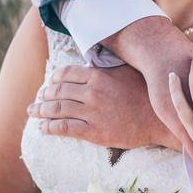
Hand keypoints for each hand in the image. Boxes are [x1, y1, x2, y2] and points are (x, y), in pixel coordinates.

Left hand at [27, 64, 179, 149]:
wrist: (159, 120)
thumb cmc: (145, 93)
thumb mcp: (126, 71)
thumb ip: (107, 66)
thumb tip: (93, 60)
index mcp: (98, 76)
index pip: (65, 73)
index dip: (54, 78)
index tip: (50, 83)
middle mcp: (91, 93)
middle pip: (58, 91)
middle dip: (44, 95)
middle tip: (37, 99)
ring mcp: (91, 113)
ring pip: (57, 109)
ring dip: (41, 111)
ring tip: (33, 112)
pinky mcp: (94, 132)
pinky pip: (64, 129)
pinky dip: (50, 128)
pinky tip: (43, 129)